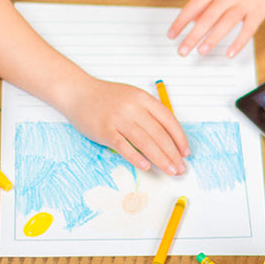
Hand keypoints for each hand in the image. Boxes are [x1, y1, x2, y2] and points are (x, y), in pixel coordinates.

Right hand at [61, 76, 190, 174]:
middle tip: (180, 168)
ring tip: (170, 171)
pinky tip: (146, 167)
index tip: (186, 152)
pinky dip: (136, 158)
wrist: (78, 93)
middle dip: (173, 153)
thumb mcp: (133, 97)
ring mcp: (119, 119)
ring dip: (161, 159)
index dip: (180, 138)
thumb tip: (167, 137)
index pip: (169, 120)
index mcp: (143, 99)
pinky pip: (124, 147)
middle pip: (159, 134)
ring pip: (145, 142)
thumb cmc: (107, 98)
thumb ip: (149, 113)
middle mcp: (134, 108)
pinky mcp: (105, 131)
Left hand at [167, 0, 264, 56]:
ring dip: (212, 39)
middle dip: (193, 36)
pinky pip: (247, 30)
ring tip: (201, 51)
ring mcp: (244, 3)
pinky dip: (238, 43)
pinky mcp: (259, 11)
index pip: (193, 5)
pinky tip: (229, 54)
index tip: (171, 35)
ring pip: (225, 24)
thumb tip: (193, 19)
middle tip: (182, 50)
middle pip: (207, 18)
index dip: (181, 22)